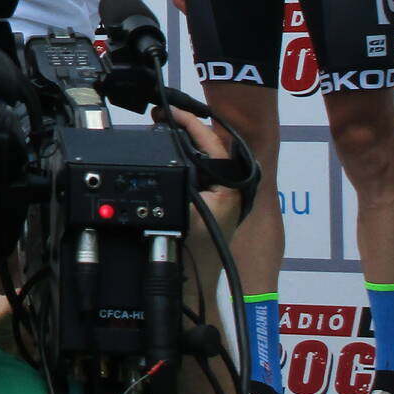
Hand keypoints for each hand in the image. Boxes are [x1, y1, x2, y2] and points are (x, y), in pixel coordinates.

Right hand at [170, 109, 244, 274]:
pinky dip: (183, 156)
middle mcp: (230, 189)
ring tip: (163, 127)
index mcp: (230, 188)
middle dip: (187, 128)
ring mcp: (222, 197)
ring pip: (205, 158)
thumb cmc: (192, 251)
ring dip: (185, 141)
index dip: (191, 124)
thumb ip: (179, 180)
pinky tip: (167, 150)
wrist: (190, 280)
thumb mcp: (184, 210)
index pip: (213, 144)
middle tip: (162, 116)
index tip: (169, 113)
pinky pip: (199, 170)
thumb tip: (166, 151)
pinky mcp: (210, 203)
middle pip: (210, 148)